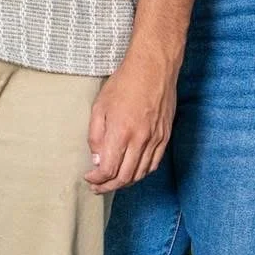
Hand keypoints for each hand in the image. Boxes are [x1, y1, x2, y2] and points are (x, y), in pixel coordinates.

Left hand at [86, 44, 177, 191]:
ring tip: (113, 182)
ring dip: (125, 183)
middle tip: (98, 187)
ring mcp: (155, 139)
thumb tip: (97, 159)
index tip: (89, 177)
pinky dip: (142, 173)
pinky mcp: (165, 136)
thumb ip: (95, 136)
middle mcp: (140, 139)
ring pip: (141, 173)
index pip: (108, 169)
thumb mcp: (99, 106)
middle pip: (124, 177)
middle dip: (108, 186)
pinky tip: (133, 171)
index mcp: (121, 132)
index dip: (97, 179)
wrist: (154, 67)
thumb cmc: (124, 83)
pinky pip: (154, 163)